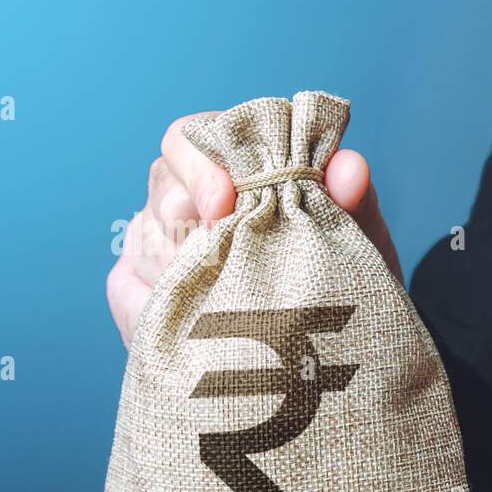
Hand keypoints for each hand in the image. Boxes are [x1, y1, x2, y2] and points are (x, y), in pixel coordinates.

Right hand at [106, 112, 401, 347]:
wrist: (325, 354)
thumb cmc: (337, 282)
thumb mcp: (356, 239)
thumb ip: (354, 196)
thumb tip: (351, 168)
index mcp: (229, 168)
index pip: (191, 137)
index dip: (204, 164)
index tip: (226, 199)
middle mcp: (184, 199)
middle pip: (163, 182)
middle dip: (196, 214)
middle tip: (229, 247)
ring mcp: (155, 243)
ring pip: (149, 235)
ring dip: (193, 263)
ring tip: (236, 293)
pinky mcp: (135, 291)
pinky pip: (137, 284)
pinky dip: (174, 298)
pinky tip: (207, 315)